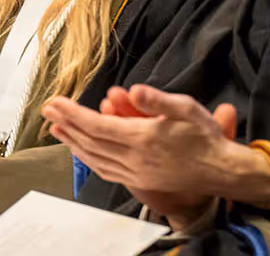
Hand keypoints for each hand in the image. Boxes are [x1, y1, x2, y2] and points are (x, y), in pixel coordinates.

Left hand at [43, 85, 254, 226]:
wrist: (222, 171)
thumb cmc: (205, 137)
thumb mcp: (186, 109)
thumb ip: (157, 100)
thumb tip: (134, 89)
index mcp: (142, 139)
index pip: (96, 126)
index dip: (71, 115)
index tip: (54, 103)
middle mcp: (134, 159)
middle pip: (90, 141)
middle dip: (65, 125)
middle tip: (47, 110)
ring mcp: (135, 173)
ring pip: (94, 158)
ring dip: (72, 142)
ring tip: (56, 129)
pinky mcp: (139, 181)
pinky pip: (105, 170)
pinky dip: (88, 158)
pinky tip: (81, 151)